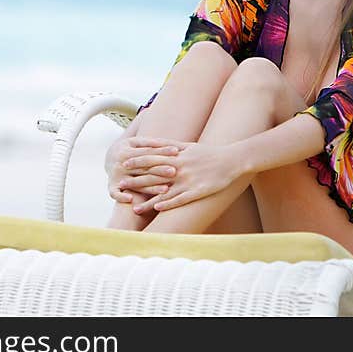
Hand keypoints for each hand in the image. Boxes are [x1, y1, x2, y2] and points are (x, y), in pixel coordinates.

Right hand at [105, 136, 180, 203]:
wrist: (109, 159)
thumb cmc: (130, 149)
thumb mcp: (136, 142)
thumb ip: (152, 143)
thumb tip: (172, 144)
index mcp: (126, 151)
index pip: (147, 153)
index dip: (162, 152)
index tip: (176, 152)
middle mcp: (120, 164)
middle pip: (143, 169)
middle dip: (159, 170)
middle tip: (173, 171)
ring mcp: (116, 176)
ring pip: (136, 183)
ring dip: (150, 188)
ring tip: (166, 189)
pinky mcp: (111, 186)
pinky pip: (115, 193)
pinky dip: (121, 196)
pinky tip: (131, 200)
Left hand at [129, 142, 243, 213]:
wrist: (231, 160)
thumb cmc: (208, 153)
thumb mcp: (188, 145)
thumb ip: (170, 145)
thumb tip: (152, 142)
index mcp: (177, 155)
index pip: (153, 157)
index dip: (137, 161)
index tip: (123, 163)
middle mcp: (180, 167)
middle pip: (154, 174)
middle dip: (137, 180)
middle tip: (121, 184)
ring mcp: (188, 180)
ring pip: (164, 191)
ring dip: (148, 200)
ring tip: (134, 207)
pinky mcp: (197, 191)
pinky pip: (180, 199)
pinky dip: (168, 204)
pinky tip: (157, 210)